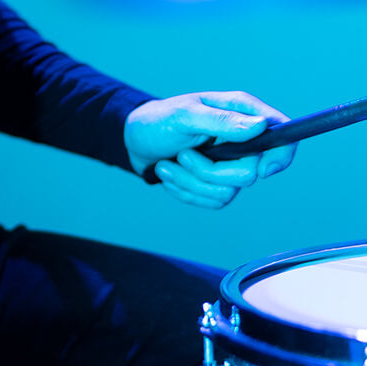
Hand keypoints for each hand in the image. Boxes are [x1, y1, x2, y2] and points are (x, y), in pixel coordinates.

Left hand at [124, 91, 295, 208]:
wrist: (134, 141)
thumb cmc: (158, 120)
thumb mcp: (184, 115)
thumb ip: (221, 121)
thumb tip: (258, 127)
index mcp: (242, 113)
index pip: (281, 134)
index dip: (281, 155)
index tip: (263, 170)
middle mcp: (242, 139)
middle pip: (249, 174)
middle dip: (209, 172)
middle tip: (183, 155)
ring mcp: (230, 163)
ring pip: (227, 192)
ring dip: (190, 182)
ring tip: (167, 164)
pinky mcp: (215, 182)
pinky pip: (212, 200)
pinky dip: (185, 191)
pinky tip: (169, 174)